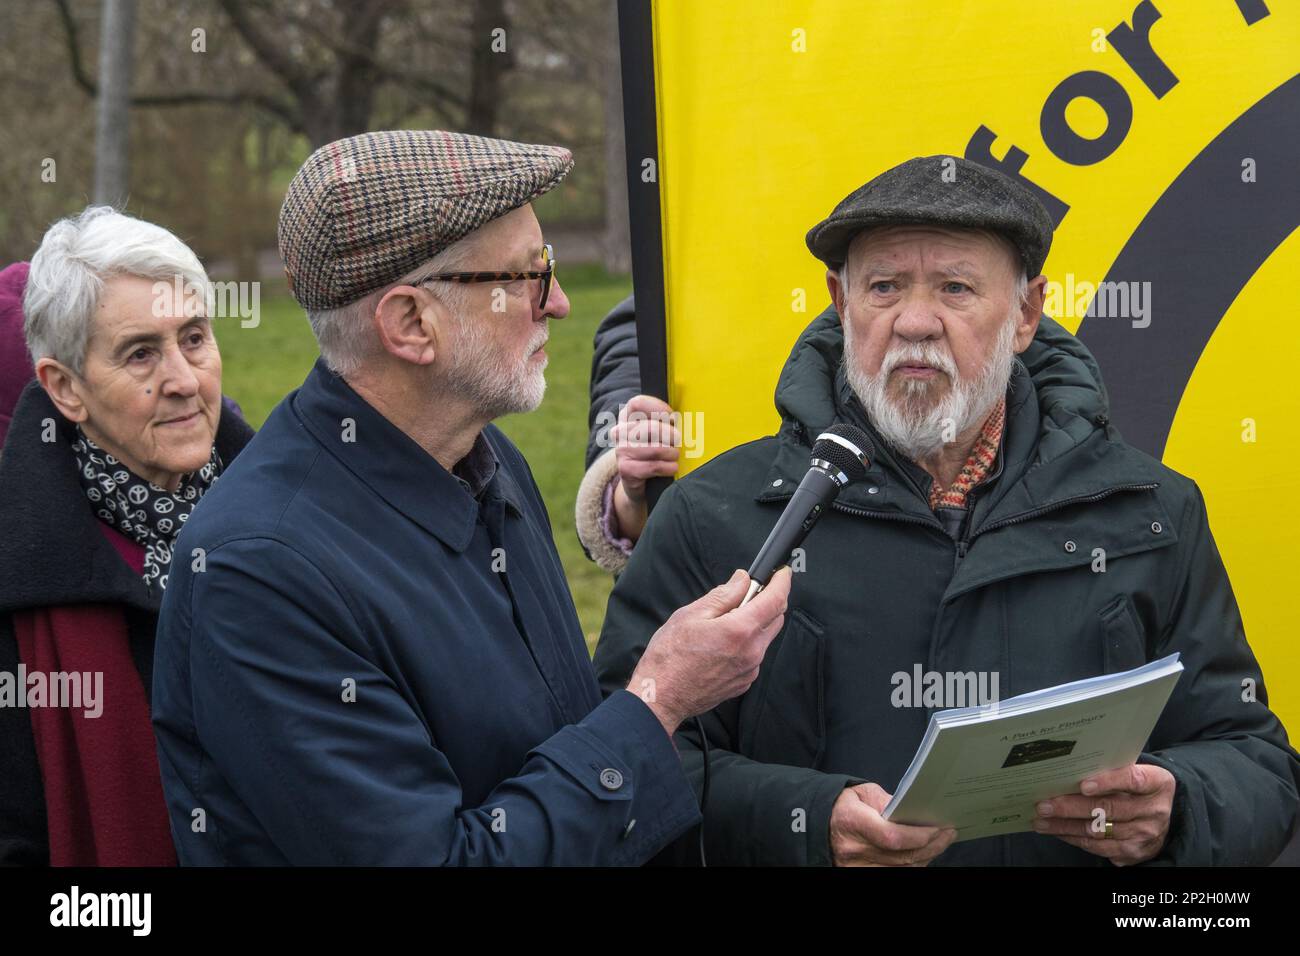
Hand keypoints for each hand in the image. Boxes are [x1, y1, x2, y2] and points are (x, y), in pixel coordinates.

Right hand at [610, 395, 680, 540]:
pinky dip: (668, 467)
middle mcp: (620, 431)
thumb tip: (683, 416)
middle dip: (670, 436)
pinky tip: (672, 467)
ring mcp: (621, 450)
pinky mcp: (625, 468)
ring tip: (675, 456)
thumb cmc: (655, 450)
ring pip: (655, 448)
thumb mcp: (659, 431)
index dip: (656, 408)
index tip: (672, 417)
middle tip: (677, 441)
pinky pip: (654, 466)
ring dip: (671, 454)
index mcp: (627, 416)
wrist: (642, 482)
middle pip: (651, 427)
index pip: (637, 403)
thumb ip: (666, 420)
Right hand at [628, 567, 790, 736]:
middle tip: (745, 595)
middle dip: (768, 602)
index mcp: (740, 630)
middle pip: (776, 618)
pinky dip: (746, 644)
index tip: (781, 573)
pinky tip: (721, 645)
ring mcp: (750, 670)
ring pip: (764, 638)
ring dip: (754, 624)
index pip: (776, 600)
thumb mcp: (691, 615)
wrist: (662, 697)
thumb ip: (723, 595)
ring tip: (723, 624)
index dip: (782, 582)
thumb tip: (742, 580)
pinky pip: (754, 656)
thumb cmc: (670, 657)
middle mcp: (752, 651)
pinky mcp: (744, 682)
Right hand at [830, 782, 957, 865]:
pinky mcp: (858, 874)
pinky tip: (922, 854)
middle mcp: (854, 849)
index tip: (939, 828)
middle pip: (901, 857)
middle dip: (931, 846)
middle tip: (948, 834)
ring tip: (940, 843)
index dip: (919, 836)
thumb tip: (914, 813)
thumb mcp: (862, 792)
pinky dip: (911, 865)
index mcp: (852, 821)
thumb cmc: (842, 804)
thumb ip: (887, 802)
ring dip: (925, 857)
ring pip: (901, 869)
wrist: (816, 823)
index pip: (892, 837)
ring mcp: (855, 867)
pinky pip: (893, 875)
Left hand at [1032, 763, 1175, 865]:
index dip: (1107, 782)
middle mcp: (1153, 811)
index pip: (1133, 780)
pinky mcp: (1134, 852)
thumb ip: (1111, 770)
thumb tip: (1067, 769)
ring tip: (1041, 821)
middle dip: (1071, 807)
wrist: (1162, 816)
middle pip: (1108, 809)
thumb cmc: (1138, 787)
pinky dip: (1075, 838)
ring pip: (1098, 831)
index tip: (1082, 784)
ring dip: (1065, 826)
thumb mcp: (1135, 772)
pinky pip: (1099, 847)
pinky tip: (1058, 831)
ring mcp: (1145, 834)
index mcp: (1157, 784)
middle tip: (1043, 806)